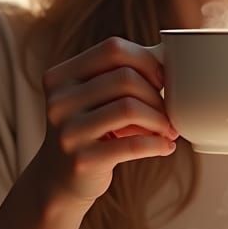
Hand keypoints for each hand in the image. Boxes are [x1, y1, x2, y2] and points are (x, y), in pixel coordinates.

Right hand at [30, 36, 176, 211]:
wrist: (59, 180)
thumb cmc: (90, 129)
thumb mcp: (93, 97)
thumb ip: (121, 72)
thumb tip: (168, 54)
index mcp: (60, 77)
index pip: (113, 49)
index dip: (145, 60)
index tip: (161, 80)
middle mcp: (59, 101)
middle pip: (125, 78)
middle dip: (156, 95)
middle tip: (167, 112)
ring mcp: (68, 132)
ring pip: (130, 108)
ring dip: (160, 119)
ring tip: (168, 129)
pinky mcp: (83, 161)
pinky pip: (133, 144)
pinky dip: (158, 144)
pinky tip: (166, 147)